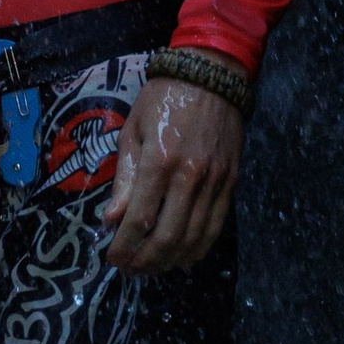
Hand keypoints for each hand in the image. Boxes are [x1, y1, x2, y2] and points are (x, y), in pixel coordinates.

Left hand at [100, 78, 243, 275]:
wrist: (211, 75)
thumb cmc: (163, 99)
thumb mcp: (133, 131)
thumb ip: (124, 179)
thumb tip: (112, 220)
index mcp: (159, 161)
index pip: (139, 219)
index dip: (124, 246)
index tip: (112, 257)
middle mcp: (190, 176)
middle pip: (167, 237)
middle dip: (145, 261)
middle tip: (130, 269)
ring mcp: (215, 182)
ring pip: (194, 238)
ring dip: (171, 261)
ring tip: (152, 268)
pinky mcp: (231, 182)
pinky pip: (216, 226)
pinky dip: (199, 248)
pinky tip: (183, 258)